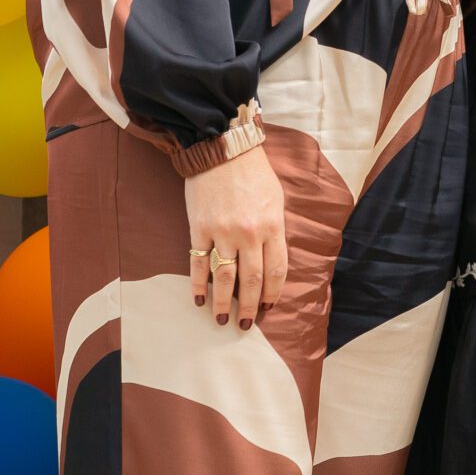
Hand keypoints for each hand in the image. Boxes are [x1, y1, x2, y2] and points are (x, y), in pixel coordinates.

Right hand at [185, 145, 288, 330]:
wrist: (222, 149)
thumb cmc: (253, 173)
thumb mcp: (276, 199)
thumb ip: (275, 230)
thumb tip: (272, 260)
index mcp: (273, 225)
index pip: (276, 270)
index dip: (272, 293)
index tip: (267, 308)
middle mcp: (249, 233)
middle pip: (251, 280)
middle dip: (249, 306)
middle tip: (245, 325)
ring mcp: (223, 232)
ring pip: (225, 277)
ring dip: (223, 303)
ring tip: (222, 319)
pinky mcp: (199, 229)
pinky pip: (199, 263)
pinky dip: (198, 284)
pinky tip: (198, 299)